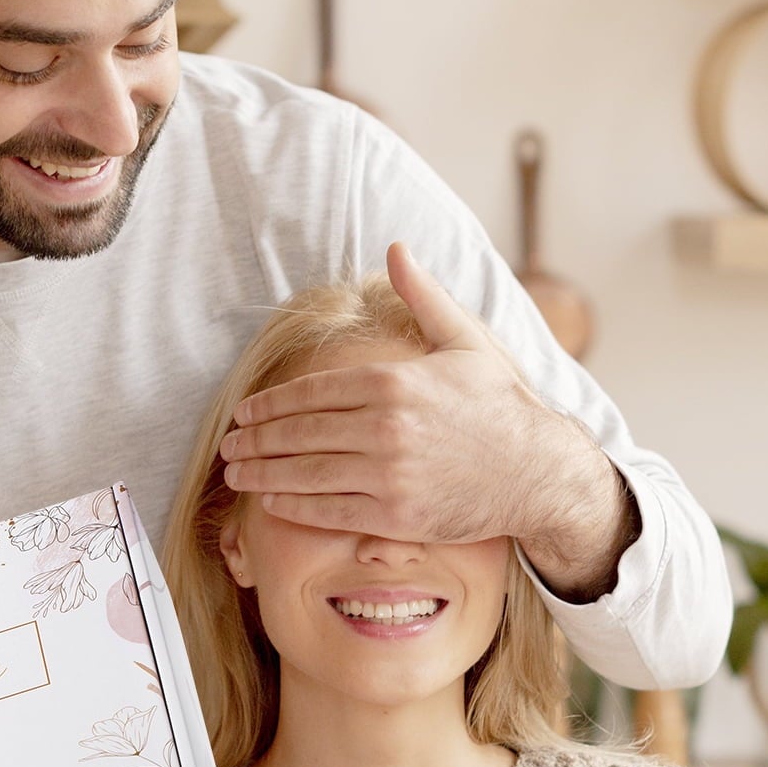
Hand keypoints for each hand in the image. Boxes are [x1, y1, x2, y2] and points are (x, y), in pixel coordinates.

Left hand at [217, 243, 633, 597]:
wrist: (537, 471)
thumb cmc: (500, 405)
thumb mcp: (464, 341)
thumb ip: (423, 297)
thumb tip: (395, 249)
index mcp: (394, 381)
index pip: (312, 391)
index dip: (271, 404)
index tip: (245, 412)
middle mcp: (386, 427)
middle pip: (300, 433)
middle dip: (257, 439)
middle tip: (229, 444)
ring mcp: (390, 475)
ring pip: (306, 473)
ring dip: (262, 473)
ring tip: (237, 472)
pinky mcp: (397, 517)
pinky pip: (329, 511)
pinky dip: (293, 506)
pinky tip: (271, 500)